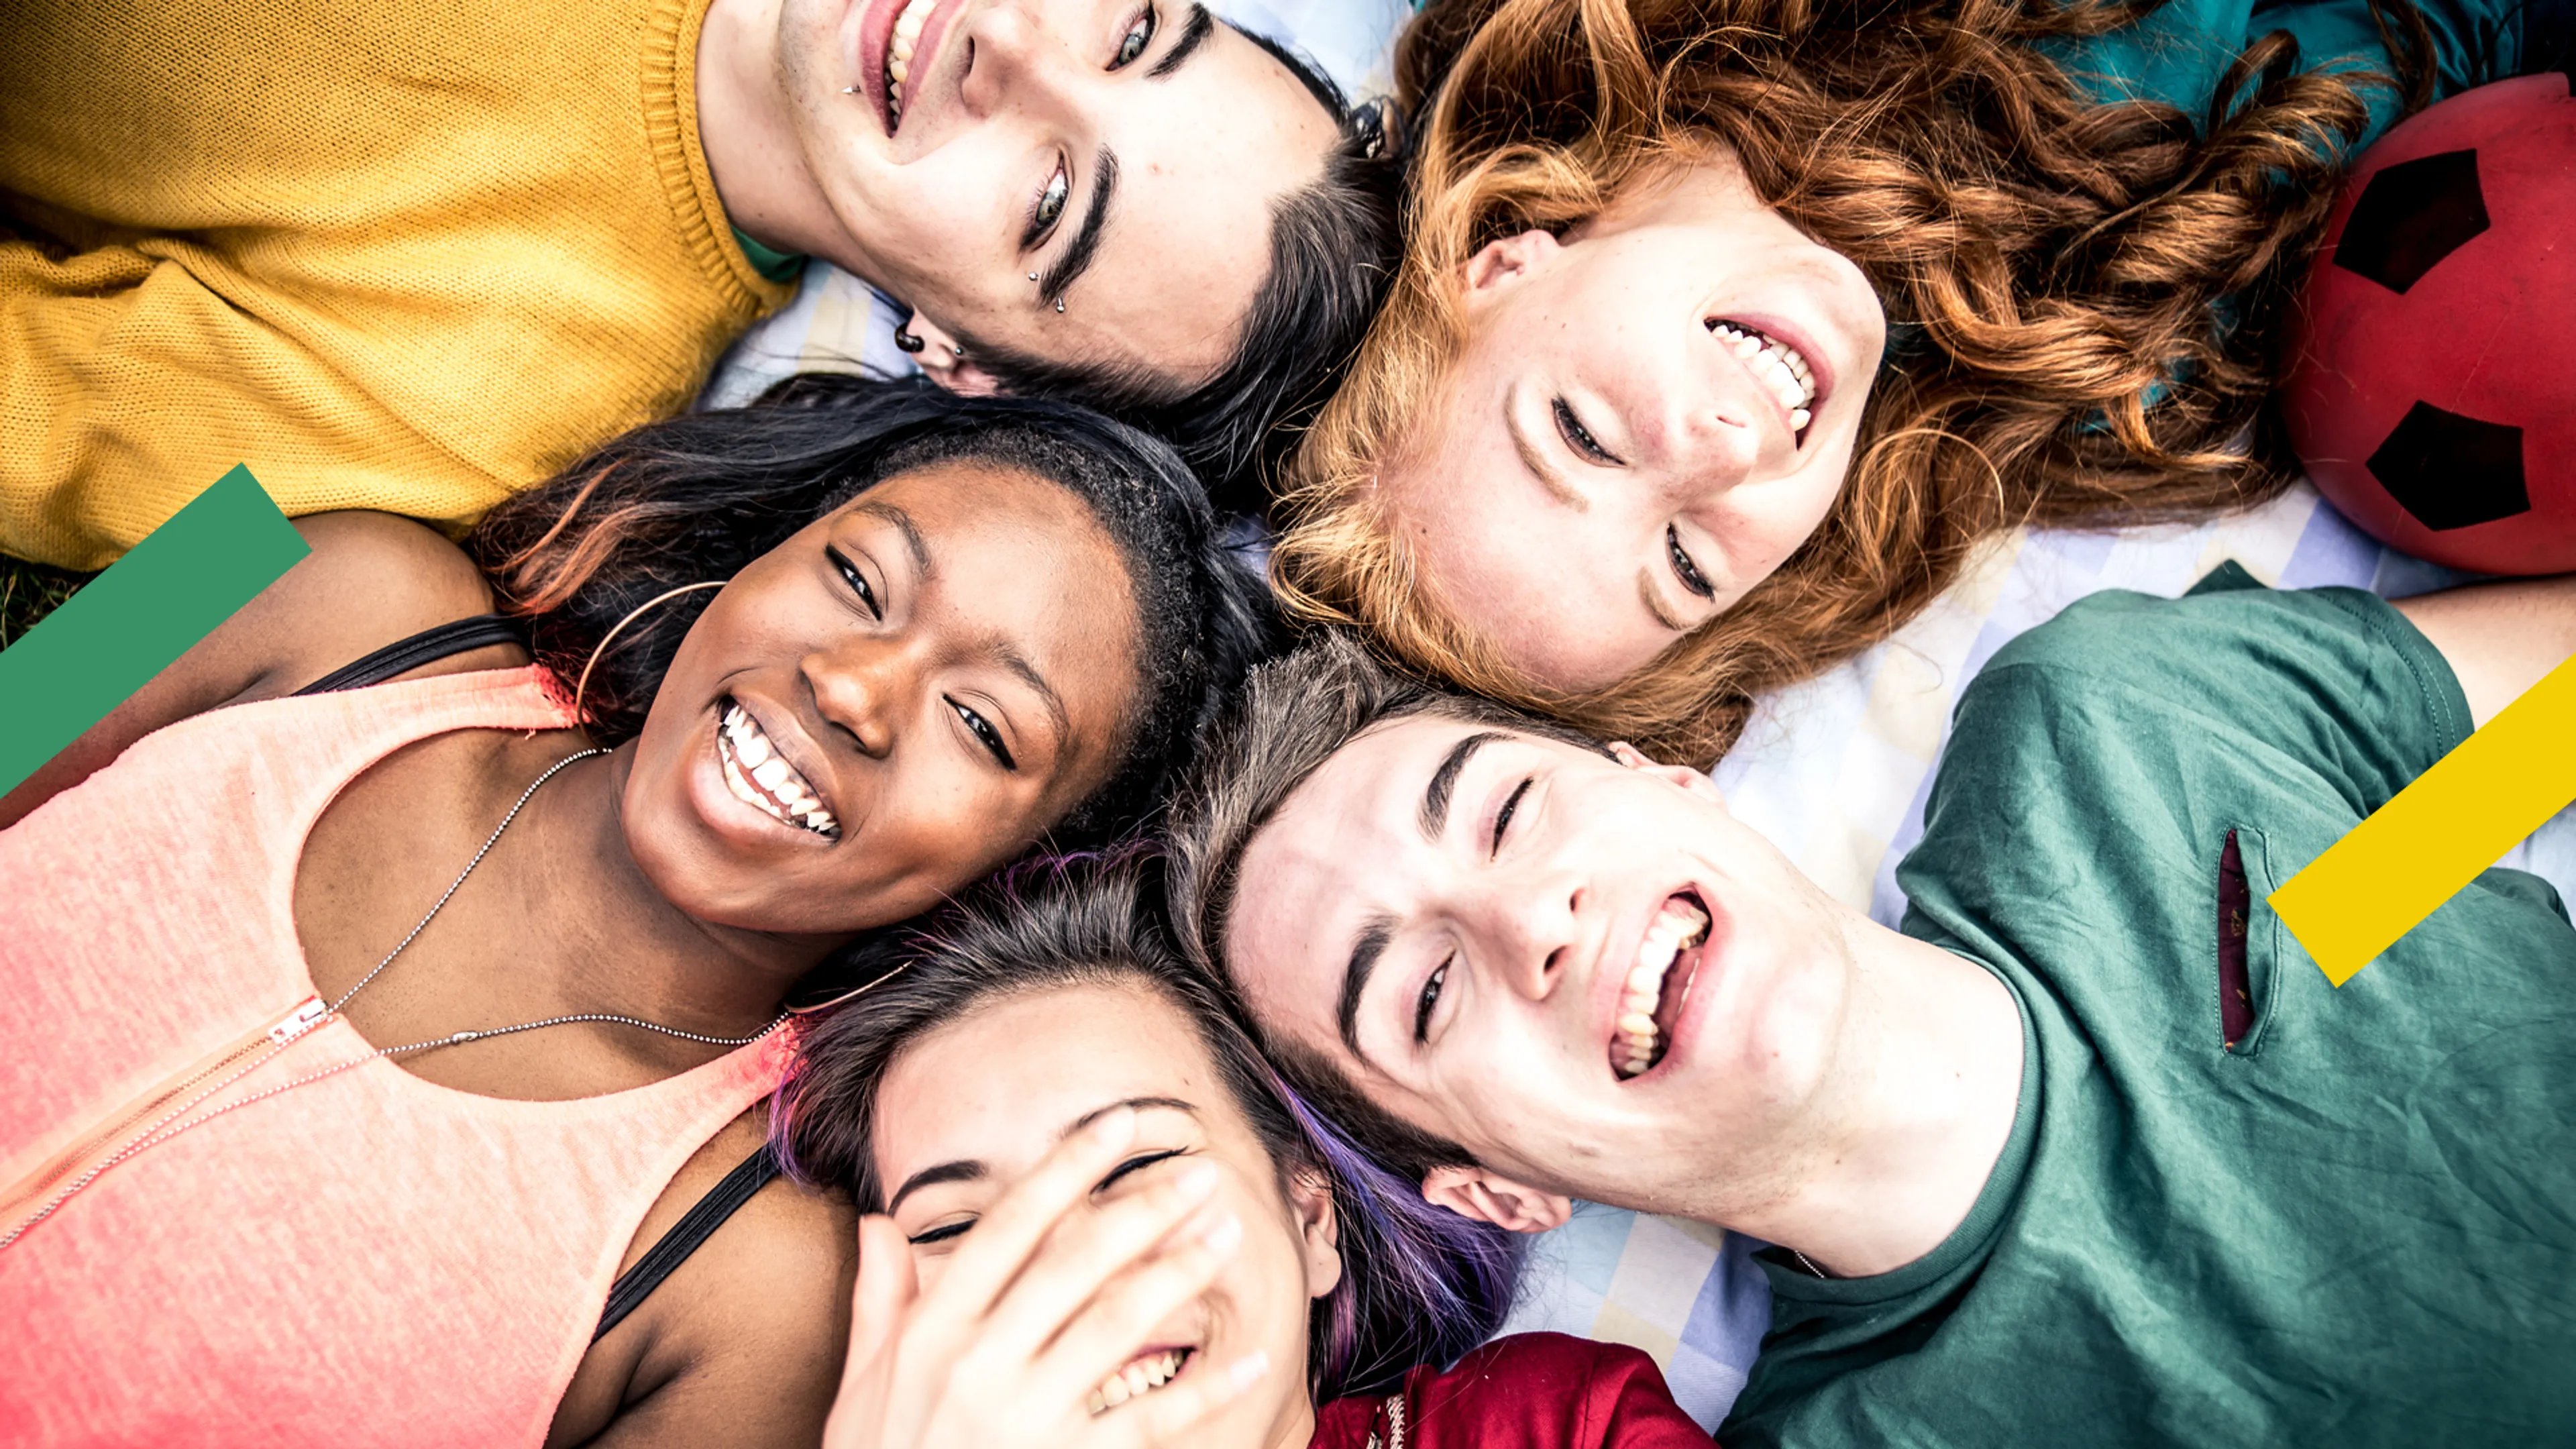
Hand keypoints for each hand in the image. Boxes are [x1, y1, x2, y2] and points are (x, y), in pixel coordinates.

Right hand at [820, 1107, 1270, 1448]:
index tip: (1119, 1123)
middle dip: (1143, 1209)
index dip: (1066, 1169)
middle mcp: (980, 1365)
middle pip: (1074, 1264)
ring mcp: (1026, 1418)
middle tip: (1200, 1173)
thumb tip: (877, 1223)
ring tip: (1225, 1234)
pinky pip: (1149, 1419)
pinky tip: (1250, 1360)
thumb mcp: (861, 1389)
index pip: (1009, 1228)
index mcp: (933, 1332)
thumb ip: (878, 1303)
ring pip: (1118, 1324)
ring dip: (1179, 1273)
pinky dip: (1204, 1390)